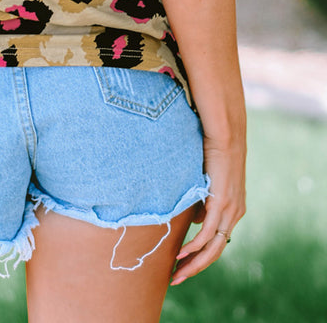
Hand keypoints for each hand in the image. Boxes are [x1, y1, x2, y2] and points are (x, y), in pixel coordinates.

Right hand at [170, 134, 245, 285]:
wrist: (225, 135)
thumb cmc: (213, 153)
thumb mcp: (208, 183)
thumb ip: (203, 203)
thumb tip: (195, 221)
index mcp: (233, 210)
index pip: (217, 243)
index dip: (201, 257)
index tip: (183, 265)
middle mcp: (234, 214)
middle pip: (215, 252)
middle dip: (195, 268)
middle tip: (177, 278)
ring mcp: (229, 210)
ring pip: (212, 248)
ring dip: (193, 263)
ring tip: (178, 273)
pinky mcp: (221, 202)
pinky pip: (207, 233)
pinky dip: (194, 246)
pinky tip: (182, 253)